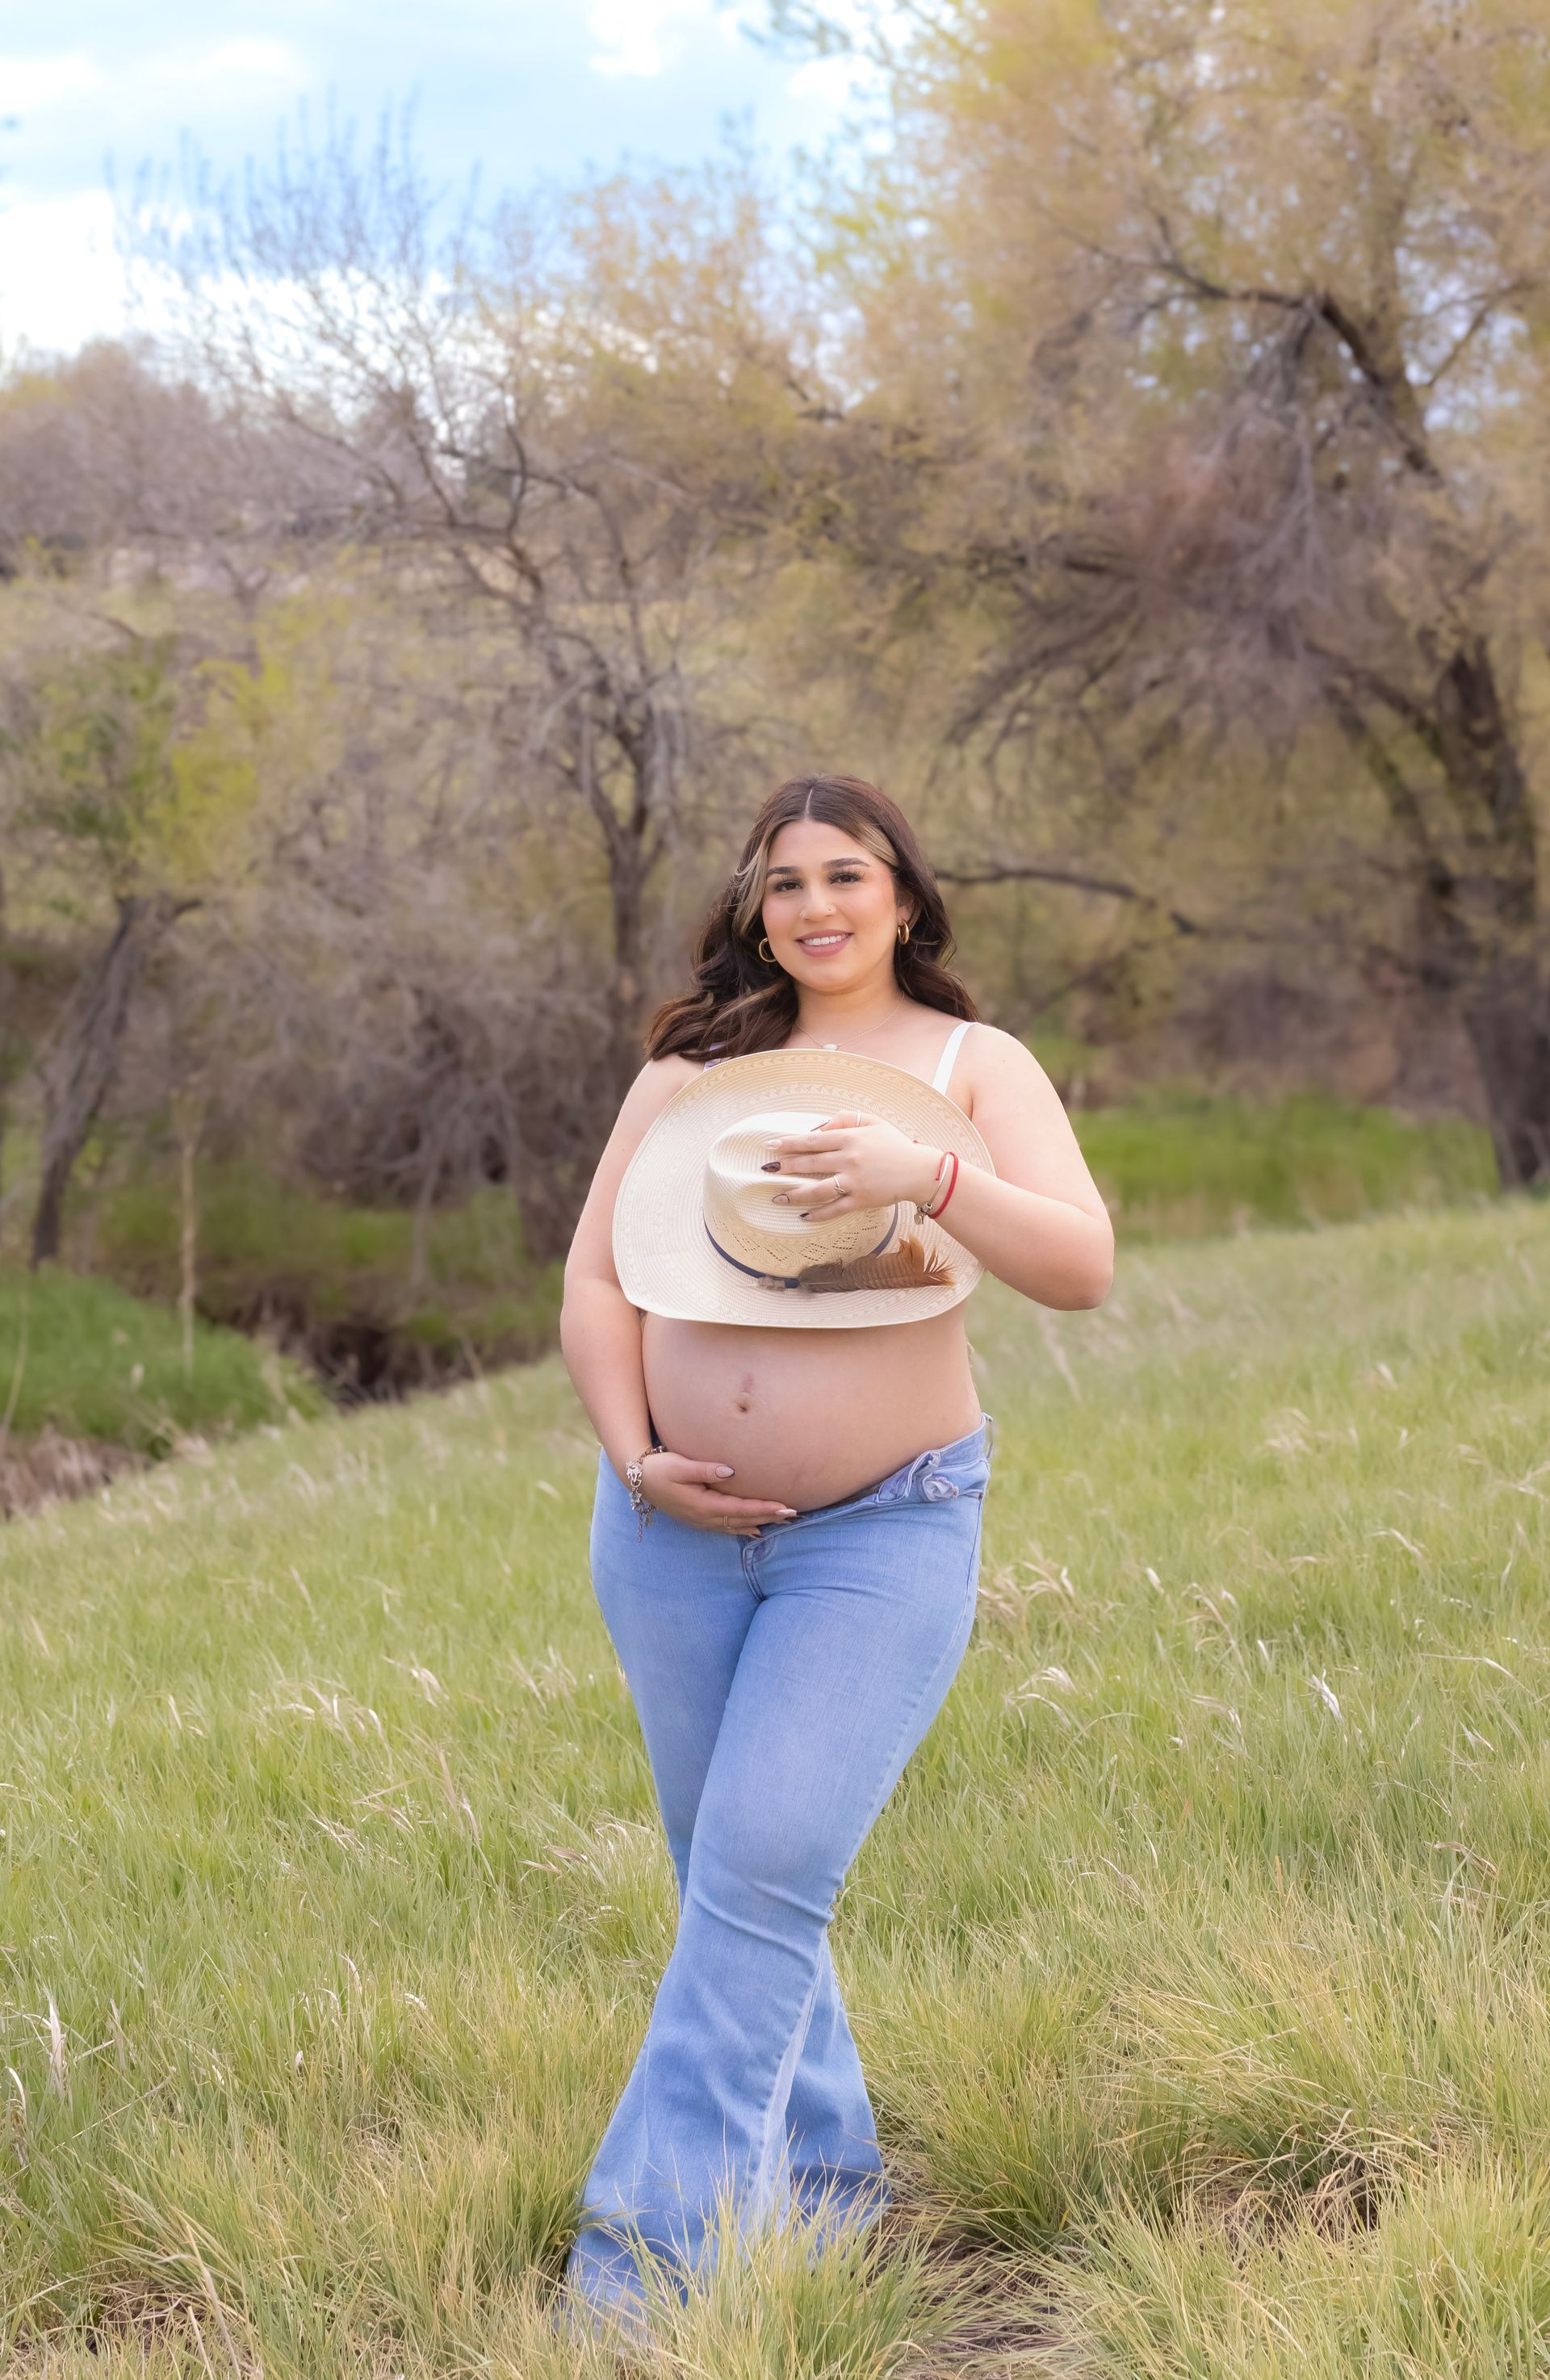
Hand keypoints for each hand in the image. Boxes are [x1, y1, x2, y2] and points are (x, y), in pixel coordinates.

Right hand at [640, 1450, 796, 1537]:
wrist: (638, 1479)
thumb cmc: (660, 1468)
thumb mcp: (680, 1465)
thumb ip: (706, 1470)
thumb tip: (731, 1471)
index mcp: (702, 1505)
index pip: (740, 1509)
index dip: (764, 1508)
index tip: (785, 1506)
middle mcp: (703, 1517)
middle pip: (742, 1521)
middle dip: (768, 1517)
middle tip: (793, 1514)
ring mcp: (700, 1521)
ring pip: (735, 1527)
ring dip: (759, 1523)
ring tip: (781, 1521)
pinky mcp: (697, 1519)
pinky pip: (725, 1528)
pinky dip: (742, 1530)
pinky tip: (754, 1530)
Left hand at [760, 1110, 941, 1218]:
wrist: (920, 1171)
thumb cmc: (895, 1144)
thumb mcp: (873, 1122)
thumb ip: (845, 1119)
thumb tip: (818, 1127)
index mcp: (850, 1138)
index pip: (812, 1140)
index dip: (789, 1142)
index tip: (771, 1145)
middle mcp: (849, 1159)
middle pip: (809, 1163)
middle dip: (784, 1166)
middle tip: (766, 1169)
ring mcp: (854, 1182)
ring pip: (816, 1189)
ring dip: (793, 1194)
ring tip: (776, 1197)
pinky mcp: (861, 1200)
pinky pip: (834, 1209)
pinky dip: (817, 1214)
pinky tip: (803, 1216)